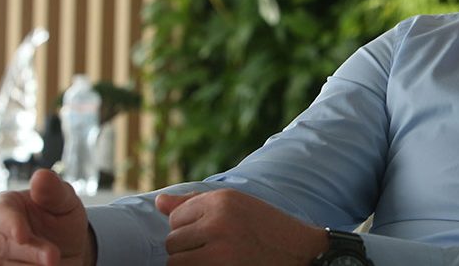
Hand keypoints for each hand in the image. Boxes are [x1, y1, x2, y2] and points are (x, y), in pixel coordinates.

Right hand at [0, 169, 94, 265]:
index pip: (0, 213)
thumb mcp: (65, 202)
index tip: (23, 236)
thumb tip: (41, 175)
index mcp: (4, 206)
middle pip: (3, 244)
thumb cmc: (62, 219)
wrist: (69, 250)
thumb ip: (53, 190)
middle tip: (53, 257)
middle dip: (31, 252)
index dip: (11, 224)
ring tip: (55, 263)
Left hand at [156, 189, 327, 265]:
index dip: (189, 228)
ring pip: (175, 262)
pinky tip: (219, 265)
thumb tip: (158, 203)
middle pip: (172, 241)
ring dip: (190, 263)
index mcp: (221, 200)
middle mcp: (217, 222)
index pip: (175, 217)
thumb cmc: (266, 227)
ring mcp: (219, 250)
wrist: (300, 252)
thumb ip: (194, 204)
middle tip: (215, 249)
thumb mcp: (235, 206)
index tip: (212, 233)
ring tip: (216, 259)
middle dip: (187, 248)